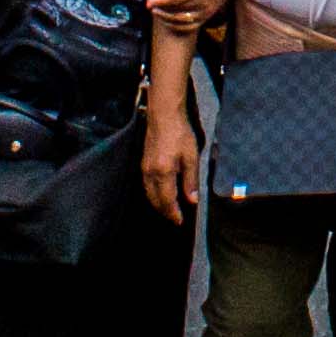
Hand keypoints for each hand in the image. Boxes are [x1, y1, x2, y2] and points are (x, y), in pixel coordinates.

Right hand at [143, 105, 200, 221]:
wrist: (163, 115)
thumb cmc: (180, 133)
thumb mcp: (191, 156)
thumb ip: (191, 180)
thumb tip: (192, 200)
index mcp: (163, 173)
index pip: (167, 200)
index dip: (173, 213)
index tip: (180, 221)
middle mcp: (150, 174)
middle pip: (155, 200)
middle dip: (164, 211)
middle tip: (174, 218)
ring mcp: (144, 168)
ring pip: (149, 194)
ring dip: (158, 204)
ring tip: (168, 209)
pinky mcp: (143, 162)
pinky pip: (146, 185)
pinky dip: (153, 194)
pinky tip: (160, 193)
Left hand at [148, 0, 232, 35]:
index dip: (161, 1)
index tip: (149, 0)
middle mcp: (201, 3)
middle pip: (176, 10)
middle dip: (160, 8)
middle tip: (149, 5)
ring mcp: (203, 13)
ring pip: (180, 20)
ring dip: (165, 18)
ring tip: (155, 12)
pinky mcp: (204, 19)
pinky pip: (187, 27)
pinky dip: (174, 25)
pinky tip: (166, 20)